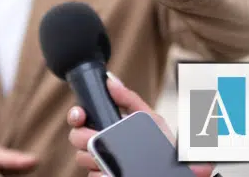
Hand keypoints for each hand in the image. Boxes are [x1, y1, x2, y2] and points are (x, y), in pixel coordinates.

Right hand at [66, 77, 213, 176]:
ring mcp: (100, 163)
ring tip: (111, 158)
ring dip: (93, 157)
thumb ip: (130, 99)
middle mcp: (101, 144)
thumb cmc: (162, 145)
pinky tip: (112, 172)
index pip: (81, 119)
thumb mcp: (150, 119)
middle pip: (76, 137)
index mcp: (108, 127)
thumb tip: (111, 81)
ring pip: (81, 158)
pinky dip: (100, 174)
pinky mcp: (103, 176)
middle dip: (82, 137)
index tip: (80, 116)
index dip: (76, 115)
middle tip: (96, 140)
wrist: (173, 169)